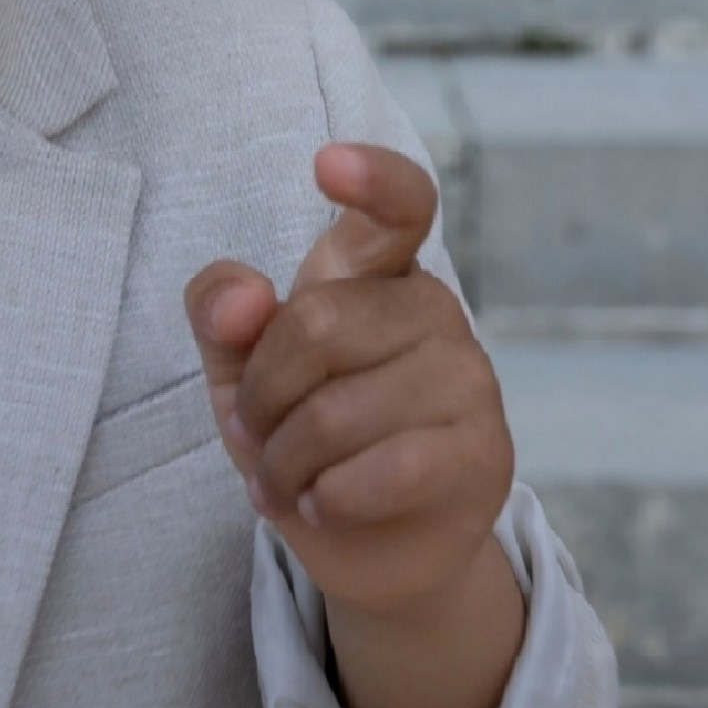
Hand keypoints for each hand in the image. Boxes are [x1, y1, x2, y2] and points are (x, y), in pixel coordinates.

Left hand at [185, 144, 524, 707]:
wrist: (372, 545)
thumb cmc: (305, 434)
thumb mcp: (242, 371)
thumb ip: (223, 316)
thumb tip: (242, 297)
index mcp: (379, 270)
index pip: (399, 203)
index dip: (370, 178)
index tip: (326, 162)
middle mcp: (434, 309)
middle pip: (318, 325)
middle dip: (262, 396)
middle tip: (255, 436)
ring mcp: (470, 379)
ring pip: (340, 410)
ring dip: (286, 462)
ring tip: (284, 481)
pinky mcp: (484, 453)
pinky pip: (387, 469)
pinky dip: (330, 497)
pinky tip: (324, 503)